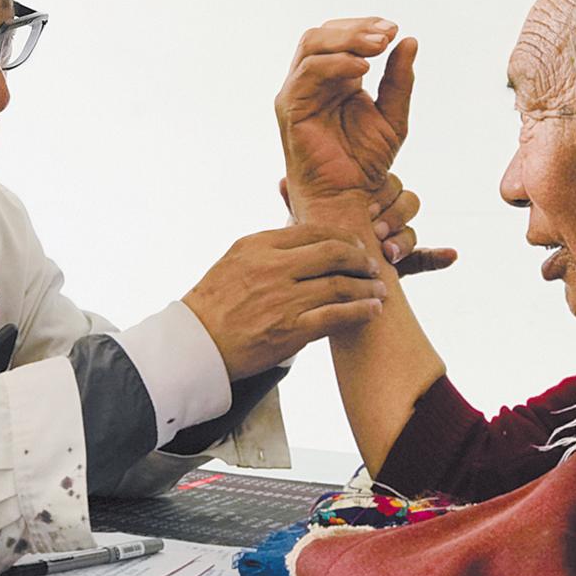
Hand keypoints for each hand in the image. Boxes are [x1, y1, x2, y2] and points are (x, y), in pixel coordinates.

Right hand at [182, 225, 385, 380]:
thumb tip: (303, 234)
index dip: (343, 238)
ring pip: (339, 285)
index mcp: (258, 246)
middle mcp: (272, 268)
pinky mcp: (290, 330)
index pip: (313, 231)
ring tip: (379, 290)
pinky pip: (335, 316)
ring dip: (367, 287)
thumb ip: (269, 246)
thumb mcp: (235, 259)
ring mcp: (282, 299)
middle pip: (334, 253)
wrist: (195, 345)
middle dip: (361, 259)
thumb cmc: (214, 303)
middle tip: (373, 267)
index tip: (355, 246)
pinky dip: (360, 311)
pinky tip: (373, 310)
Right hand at [275, 17, 415, 216]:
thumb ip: (399, 80)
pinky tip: (363, 69)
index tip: (394, 31)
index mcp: (333, 80)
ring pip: (311, 45)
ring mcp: (297, 93)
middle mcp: (311, 83)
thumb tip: (409, 40)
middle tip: (387, 34)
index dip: (364, 27)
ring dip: (347, 40)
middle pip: (322, 34)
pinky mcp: (290, 108)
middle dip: (356, 28)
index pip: (339, 37)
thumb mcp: (393, 116)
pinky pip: (307, 72)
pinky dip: (336, 64)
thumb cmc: (366, 163)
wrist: (349, 196)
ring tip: (378, 47)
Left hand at [279, 175, 456, 274]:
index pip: (385, 185)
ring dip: (405, 238)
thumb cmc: (310, 254)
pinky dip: (440, 256)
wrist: (322, 289)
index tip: (368, 208)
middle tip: (378, 231)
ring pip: (412, 230)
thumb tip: (282, 181)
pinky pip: (428, 258)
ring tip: (390, 251)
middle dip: (393, 216)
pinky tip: (451, 256)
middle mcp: (382, 217)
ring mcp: (395, 241)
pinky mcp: (405, 265)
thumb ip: (298, 206)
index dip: (381, 195)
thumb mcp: (303, 229)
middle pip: (404, 203)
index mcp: (363, 201)